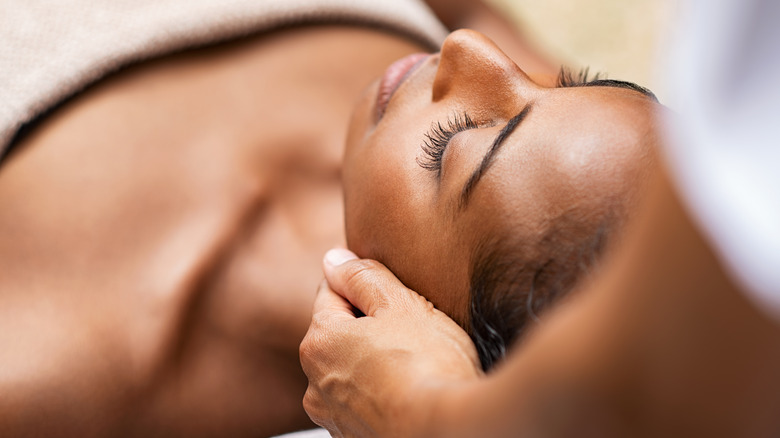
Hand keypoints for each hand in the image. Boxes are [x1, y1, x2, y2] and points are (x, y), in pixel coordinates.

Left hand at [300, 249, 481, 437]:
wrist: (448, 432)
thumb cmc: (427, 367)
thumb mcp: (400, 304)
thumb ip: (363, 276)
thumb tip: (335, 260)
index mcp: (319, 341)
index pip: (331, 292)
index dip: (364, 285)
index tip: (392, 293)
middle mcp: (315, 382)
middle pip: (341, 332)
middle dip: (370, 324)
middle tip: (411, 327)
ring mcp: (334, 415)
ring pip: (353, 368)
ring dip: (375, 359)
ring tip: (416, 361)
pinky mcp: (355, 437)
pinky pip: (366, 399)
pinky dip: (383, 390)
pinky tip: (412, 388)